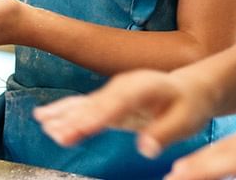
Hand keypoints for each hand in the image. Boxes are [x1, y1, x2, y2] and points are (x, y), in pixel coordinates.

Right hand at [34, 69, 220, 156]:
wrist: (191, 88)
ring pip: (84, 104)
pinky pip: (82, 106)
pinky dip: (63, 111)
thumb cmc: (190, 105)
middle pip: (95, 104)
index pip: (116, 104)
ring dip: (64, 115)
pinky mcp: (108, 102)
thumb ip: (164, 133)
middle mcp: (122, 86)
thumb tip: (146, 148)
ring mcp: (113, 92)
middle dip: (74, 119)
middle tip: (56, 134)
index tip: (81, 128)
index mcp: (143, 87)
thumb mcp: (186, 121)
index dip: (97, 116)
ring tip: (44, 124)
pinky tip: (43, 116)